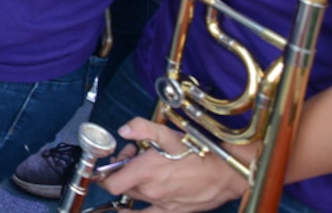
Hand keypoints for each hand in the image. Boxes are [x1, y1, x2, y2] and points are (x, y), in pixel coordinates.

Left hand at [101, 117, 251, 212]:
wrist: (224, 173)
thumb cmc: (198, 153)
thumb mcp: (168, 133)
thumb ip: (141, 128)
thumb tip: (123, 130)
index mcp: (145, 171)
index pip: (109, 181)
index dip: (106, 171)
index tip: (115, 161)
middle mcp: (150, 190)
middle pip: (121, 187)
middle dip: (122, 173)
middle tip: (133, 159)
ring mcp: (160, 203)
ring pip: (134, 198)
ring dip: (132, 187)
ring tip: (141, 175)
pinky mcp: (172, 211)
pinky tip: (128, 209)